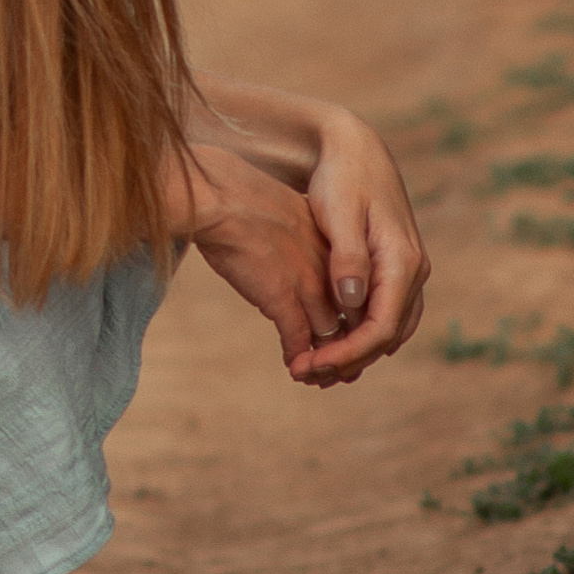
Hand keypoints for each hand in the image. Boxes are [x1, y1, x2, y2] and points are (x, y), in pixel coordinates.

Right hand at [175, 144, 343, 379]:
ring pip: (330, 339)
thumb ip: (293, 238)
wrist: (220, 196)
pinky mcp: (284, 301)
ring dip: (325, 363)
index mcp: (330, 247)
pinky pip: (299, 343)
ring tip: (315, 376)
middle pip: (351, 321)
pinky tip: (292, 367)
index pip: (353, 292)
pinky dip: (299, 359)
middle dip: (347, 348)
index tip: (343, 332)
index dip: (351, 317)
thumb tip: (283, 256)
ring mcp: (308, 287)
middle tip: (340, 369)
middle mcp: (327, 270)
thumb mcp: (282, 213)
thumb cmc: (240, 198)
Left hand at [287, 112, 430, 384]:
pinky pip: (386, 312)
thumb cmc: (342, 176)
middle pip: (388, 335)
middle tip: (309, 376)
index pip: (382, 326)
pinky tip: (335, 343)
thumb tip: (353, 303)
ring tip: (319, 369)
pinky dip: (362, 333)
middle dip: (351, 360)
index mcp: (403, 261)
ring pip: (390, 328)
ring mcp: (407, 269)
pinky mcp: (394, 266)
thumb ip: (347, 258)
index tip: (315, 366)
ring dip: (358, 351)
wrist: (355, 146)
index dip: (350, 353)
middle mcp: (413, 270)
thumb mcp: (339, 213)